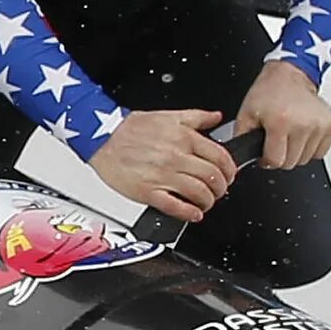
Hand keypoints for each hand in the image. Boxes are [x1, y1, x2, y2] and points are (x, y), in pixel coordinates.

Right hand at [91, 109, 238, 225]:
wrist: (101, 137)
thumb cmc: (129, 128)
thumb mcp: (167, 115)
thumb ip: (196, 117)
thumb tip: (216, 117)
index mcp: (183, 137)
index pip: (220, 157)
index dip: (230, 170)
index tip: (229, 176)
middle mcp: (176, 157)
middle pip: (212, 177)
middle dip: (221, 188)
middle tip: (219, 191)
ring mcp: (162, 176)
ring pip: (198, 193)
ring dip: (208, 201)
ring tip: (206, 203)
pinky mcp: (148, 192)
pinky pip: (175, 207)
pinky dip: (190, 213)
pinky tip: (194, 214)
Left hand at [235, 59, 330, 169]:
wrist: (289, 74)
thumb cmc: (268, 92)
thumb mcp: (246, 114)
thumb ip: (241, 139)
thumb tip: (238, 159)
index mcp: (280, 122)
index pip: (276, 161)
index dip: (267, 159)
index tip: (267, 149)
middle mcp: (302, 124)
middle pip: (291, 163)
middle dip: (282, 155)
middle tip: (278, 138)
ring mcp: (319, 126)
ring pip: (306, 159)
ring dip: (296, 151)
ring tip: (290, 132)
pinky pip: (320, 152)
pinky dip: (310, 146)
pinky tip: (302, 131)